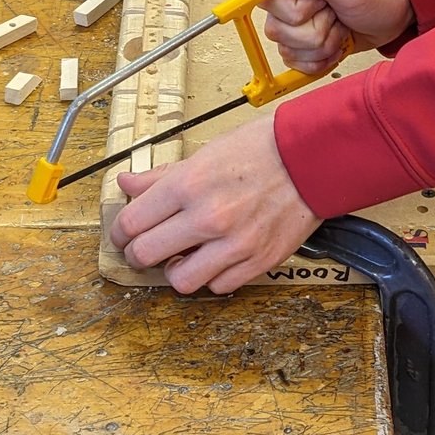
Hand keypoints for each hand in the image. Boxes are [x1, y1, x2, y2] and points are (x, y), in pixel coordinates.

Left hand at [109, 116, 319, 294]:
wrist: (313, 159)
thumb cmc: (264, 148)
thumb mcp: (206, 153)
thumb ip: (163, 176)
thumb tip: (128, 184)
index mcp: (188, 185)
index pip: (131, 223)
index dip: (121, 231)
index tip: (125, 232)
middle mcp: (207, 217)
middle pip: (145, 254)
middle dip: (139, 253)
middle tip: (146, 247)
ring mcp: (234, 244)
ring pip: (180, 281)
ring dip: (175, 270)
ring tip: (183, 256)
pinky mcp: (259, 261)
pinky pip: (219, 286)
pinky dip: (213, 277)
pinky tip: (215, 258)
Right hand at [262, 0, 413, 75]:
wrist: (392, 16)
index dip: (296, 10)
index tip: (322, 4)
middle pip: (277, 29)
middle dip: (316, 31)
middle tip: (337, 14)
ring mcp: (291, 20)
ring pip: (286, 49)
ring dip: (323, 45)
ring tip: (340, 27)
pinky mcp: (299, 42)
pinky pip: (295, 62)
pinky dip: (321, 60)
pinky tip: (336, 44)